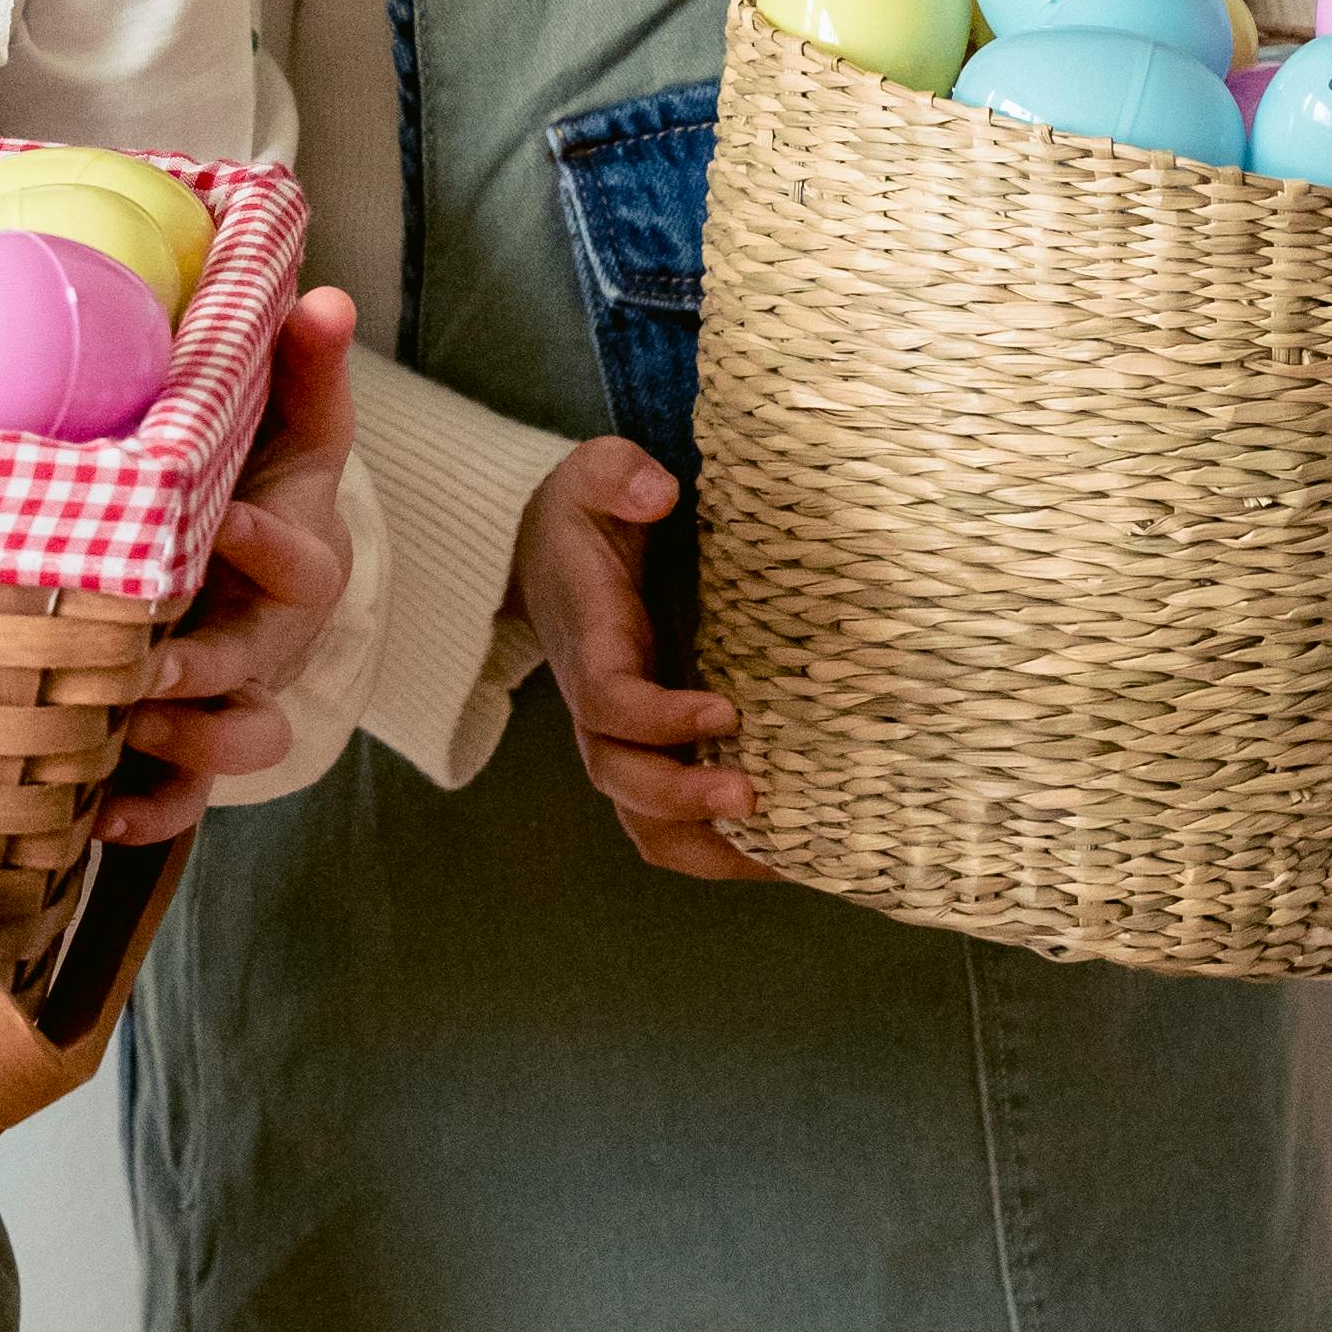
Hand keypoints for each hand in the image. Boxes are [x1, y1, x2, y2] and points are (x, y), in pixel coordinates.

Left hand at [101, 288, 359, 844]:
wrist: (272, 578)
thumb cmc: (273, 491)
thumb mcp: (298, 430)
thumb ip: (308, 368)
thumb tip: (319, 294)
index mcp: (299, 557)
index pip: (301, 556)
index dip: (268, 546)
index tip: (227, 523)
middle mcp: (273, 637)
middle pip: (259, 663)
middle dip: (210, 669)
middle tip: (155, 667)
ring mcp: (238, 695)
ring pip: (240, 740)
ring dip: (191, 744)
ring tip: (131, 731)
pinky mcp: (198, 746)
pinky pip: (188, 795)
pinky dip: (152, 811)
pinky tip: (97, 816)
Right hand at [521, 433, 766, 882]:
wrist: (544, 556)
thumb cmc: (581, 520)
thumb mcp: (590, 477)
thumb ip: (615, 476)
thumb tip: (659, 494)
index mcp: (590, 646)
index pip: (609, 702)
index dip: (660, 719)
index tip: (726, 713)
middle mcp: (600, 709)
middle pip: (621, 779)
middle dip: (683, 800)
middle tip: (756, 799)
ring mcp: (623, 740)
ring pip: (642, 823)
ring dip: (704, 847)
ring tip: (782, 854)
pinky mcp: (651, 753)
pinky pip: (671, 825)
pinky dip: (719, 852)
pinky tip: (787, 854)